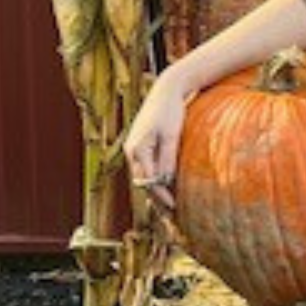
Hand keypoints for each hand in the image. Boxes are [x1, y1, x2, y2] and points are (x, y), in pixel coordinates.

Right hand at [122, 71, 191, 209]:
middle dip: (155, 199)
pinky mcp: (141, 146)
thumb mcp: (172, 135)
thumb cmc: (171, 110)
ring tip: (168, 208)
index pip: (148, 181)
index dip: (161, 196)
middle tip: (170, 215)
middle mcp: (132, 152)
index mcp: (138, 149)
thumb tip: (166, 181)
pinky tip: (166, 188)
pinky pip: (146, 168)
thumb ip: (168, 158)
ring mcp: (134, 149)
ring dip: (154, 192)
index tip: (173, 207)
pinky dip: (154, 179)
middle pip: (142, 182)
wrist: (166, 90)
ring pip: (143, 177)